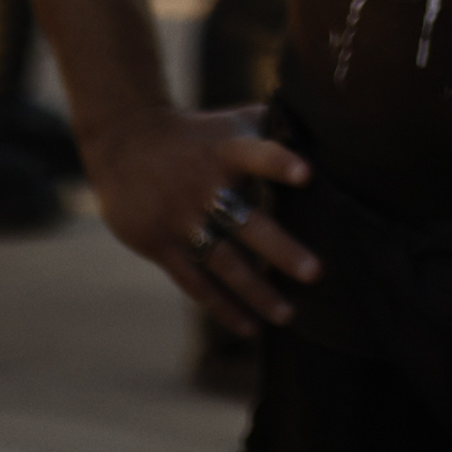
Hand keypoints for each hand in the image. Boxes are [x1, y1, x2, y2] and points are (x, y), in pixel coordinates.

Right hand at [93, 104, 315, 336]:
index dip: (279, 163)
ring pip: (223, 262)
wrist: (124, 142)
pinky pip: (195, 282)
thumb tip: (328, 133)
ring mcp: (180, 219)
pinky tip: (250, 327)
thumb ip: (273, 130)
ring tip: (288, 315)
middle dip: (281, 249)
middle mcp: (203, 187)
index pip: (256, 154)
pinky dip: (223, 307)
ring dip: (257, 291)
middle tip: (316, 273)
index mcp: (226, 151)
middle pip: (246, 222)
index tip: (307, 175)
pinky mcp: (160, 245)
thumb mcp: (230, 124)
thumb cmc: (197, 135)